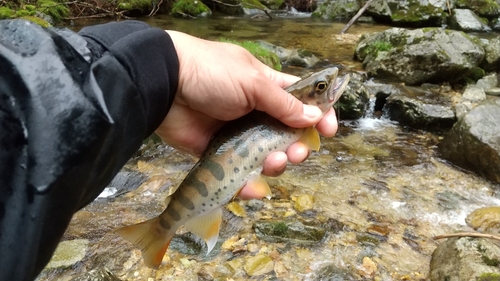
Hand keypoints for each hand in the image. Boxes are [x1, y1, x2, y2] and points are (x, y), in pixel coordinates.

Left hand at [155, 31, 337, 194]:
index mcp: (267, 88)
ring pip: (266, 158)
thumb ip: (283, 103)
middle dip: (298, 147)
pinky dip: (249, 184)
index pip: (301, 102)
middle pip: (287, 136)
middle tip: (297, 152)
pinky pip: (239, 173)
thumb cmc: (211, 73)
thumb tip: (314, 117)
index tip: (329, 130)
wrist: (164, 86)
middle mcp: (256, 113)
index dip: (318, 115)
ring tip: (274, 163)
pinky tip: (253, 186)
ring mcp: (238, 135)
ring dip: (277, 165)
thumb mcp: (252, 82)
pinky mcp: (219, 154)